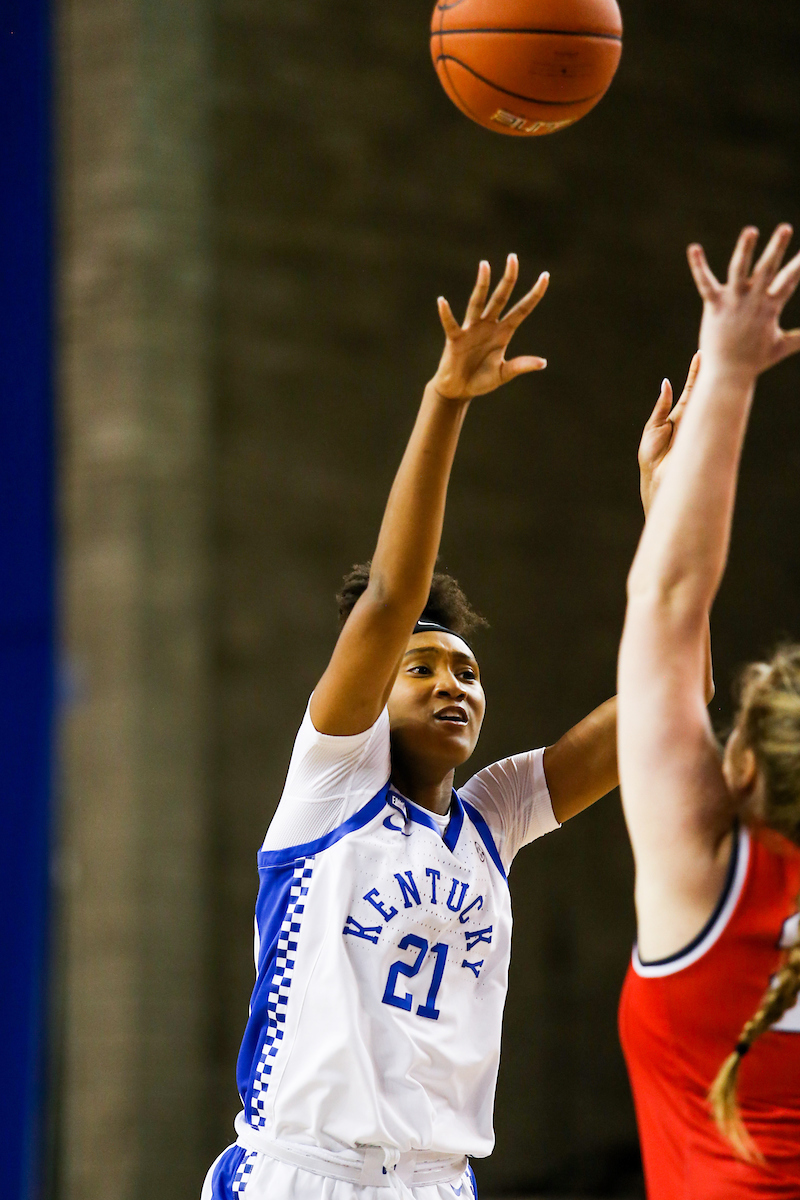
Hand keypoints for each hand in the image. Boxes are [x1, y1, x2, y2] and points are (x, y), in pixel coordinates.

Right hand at [432, 254, 548, 400]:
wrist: (458, 390)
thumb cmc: (480, 381)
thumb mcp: (503, 374)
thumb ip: (520, 365)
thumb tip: (543, 362)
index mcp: (503, 332)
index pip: (522, 309)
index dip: (534, 294)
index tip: (545, 276)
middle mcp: (488, 325)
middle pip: (501, 297)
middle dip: (508, 278)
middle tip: (513, 257)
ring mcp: (471, 330)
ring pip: (478, 302)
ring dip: (482, 284)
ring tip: (485, 265)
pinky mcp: (455, 339)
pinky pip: (451, 324)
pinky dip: (446, 313)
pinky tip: (442, 301)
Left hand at [638, 352, 700, 515]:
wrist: (658, 480)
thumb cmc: (652, 458)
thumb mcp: (653, 428)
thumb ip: (661, 407)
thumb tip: (666, 383)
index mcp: (679, 416)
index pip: (691, 390)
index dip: (696, 373)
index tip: (701, 355)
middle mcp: (692, 418)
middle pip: (702, 391)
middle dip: (708, 372)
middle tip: (715, 350)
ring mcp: (698, 426)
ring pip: (707, 401)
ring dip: (711, 382)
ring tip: (716, 361)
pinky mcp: (700, 435)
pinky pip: (707, 416)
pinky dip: (710, 401)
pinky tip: (712, 384)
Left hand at [688, 224, 799, 379]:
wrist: (728, 375)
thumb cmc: (754, 361)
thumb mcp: (782, 346)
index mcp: (770, 307)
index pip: (790, 279)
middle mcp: (753, 300)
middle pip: (767, 269)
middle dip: (776, 248)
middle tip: (785, 227)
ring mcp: (733, 302)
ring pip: (739, 270)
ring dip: (744, 250)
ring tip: (750, 231)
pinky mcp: (714, 306)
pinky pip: (705, 283)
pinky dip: (698, 266)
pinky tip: (694, 248)